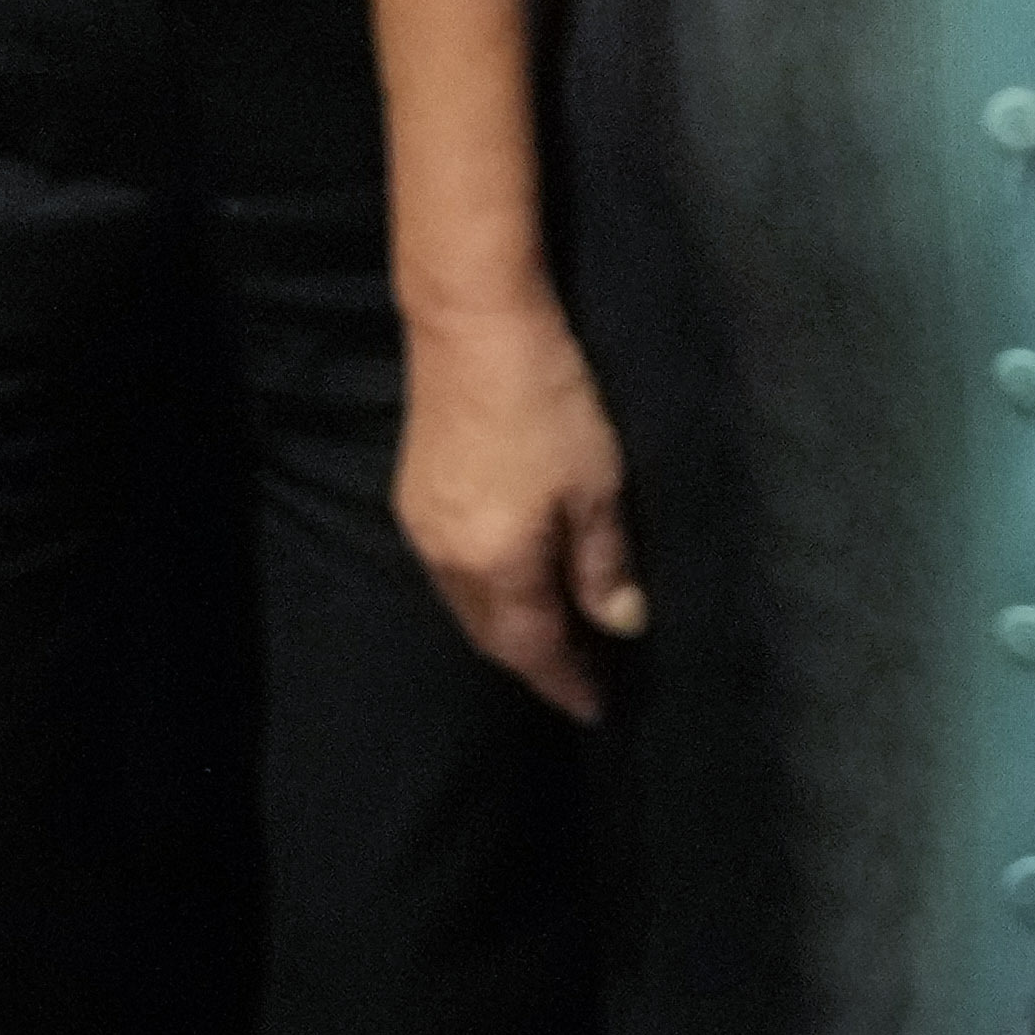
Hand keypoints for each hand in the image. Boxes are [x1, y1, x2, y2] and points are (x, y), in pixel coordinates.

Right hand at [396, 302, 647, 720]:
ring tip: (553, 638)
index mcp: (496, 565)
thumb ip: (604, 564)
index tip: (597, 710)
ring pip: (466, 607)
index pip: (534, 650)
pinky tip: (511, 584)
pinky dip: (485, 595)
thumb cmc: (548, 401)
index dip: (566, 683)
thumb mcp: (598, 485)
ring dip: (508, 630)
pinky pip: (450, 575)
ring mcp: (421, 529)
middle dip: (535, 664)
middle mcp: (447, 561)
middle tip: (580, 678)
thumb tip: (622, 624)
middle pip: (492, 637)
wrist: (472, 324)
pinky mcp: (413, 498)